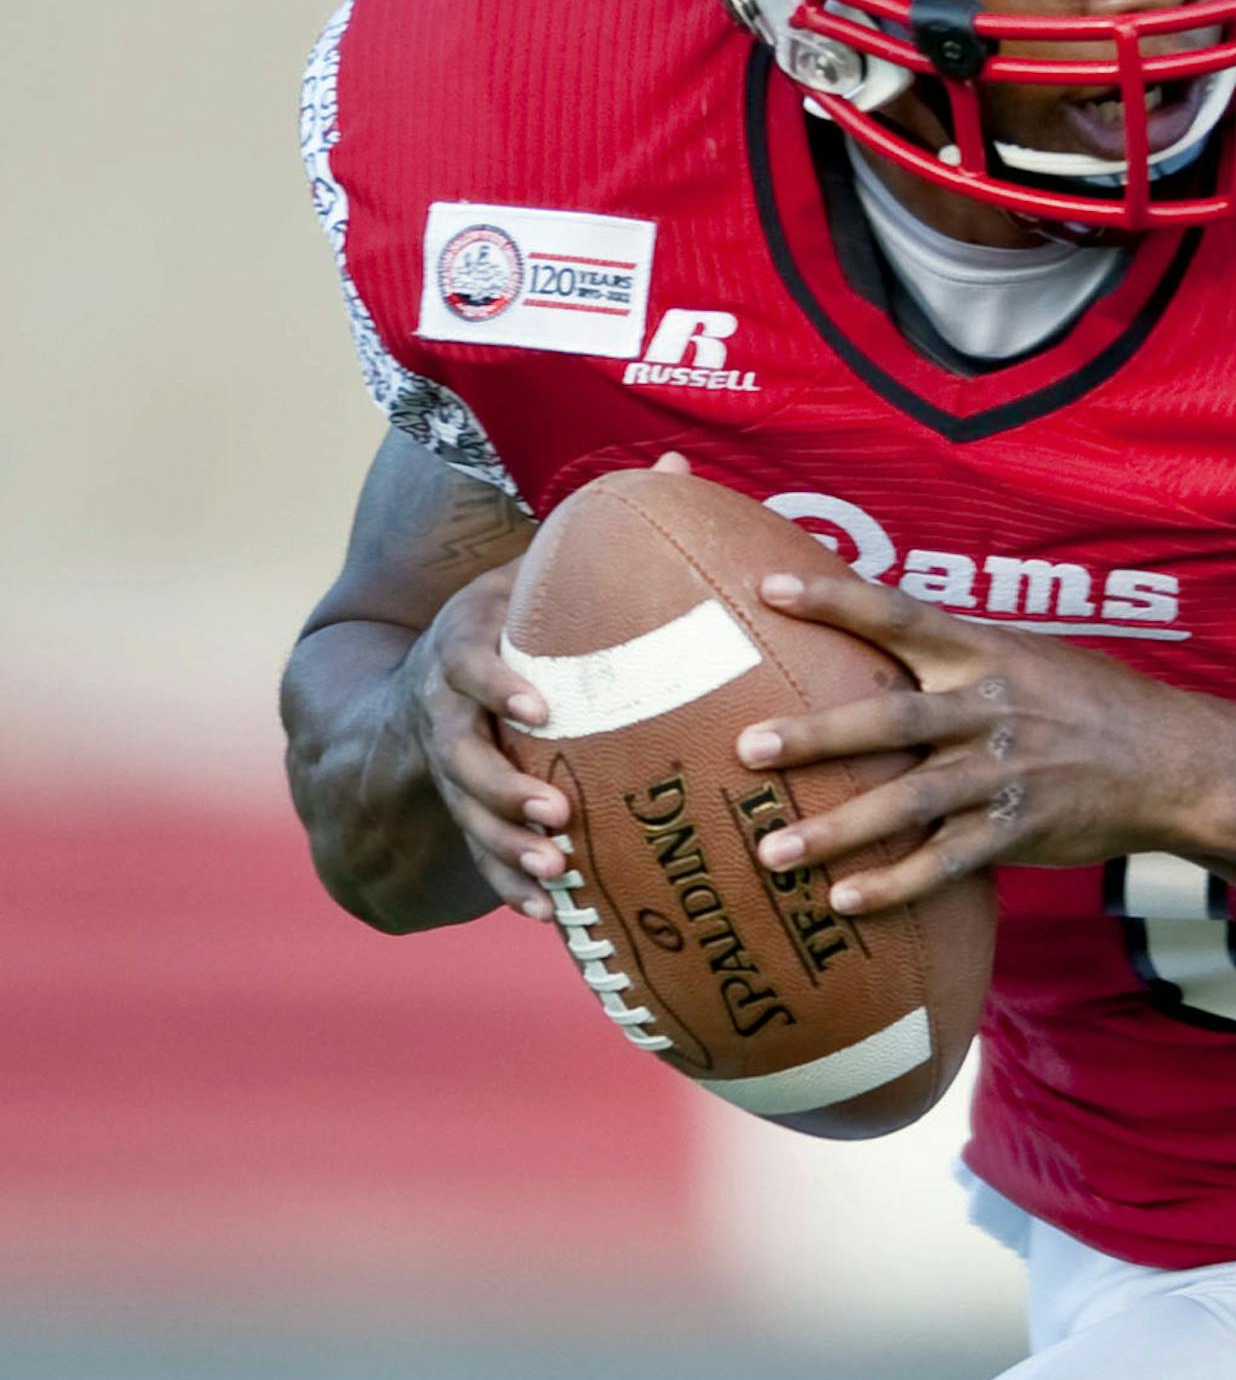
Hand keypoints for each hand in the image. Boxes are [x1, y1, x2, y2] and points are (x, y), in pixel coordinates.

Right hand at [396, 452, 694, 919]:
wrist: (417, 670)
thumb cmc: (509, 612)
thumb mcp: (531, 564)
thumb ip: (592, 527)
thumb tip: (674, 463)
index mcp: (463, 642)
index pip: (470, 662)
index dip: (498, 685)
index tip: (540, 706)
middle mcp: (445, 708)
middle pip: (460, 756)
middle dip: (502, 790)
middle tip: (556, 814)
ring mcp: (448, 763)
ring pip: (467, 813)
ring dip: (505, 847)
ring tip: (554, 873)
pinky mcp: (459, 806)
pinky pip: (476, 856)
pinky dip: (506, 885)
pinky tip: (548, 916)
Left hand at [734, 571, 1208, 915]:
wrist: (1173, 761)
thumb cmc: (1089, 702)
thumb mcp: (1026, 657)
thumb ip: (954, 654)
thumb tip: (873, 638)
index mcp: (983, 653)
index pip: (898, 614)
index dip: (834, 598)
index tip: (767, 588)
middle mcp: (987, 709)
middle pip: (891, 719)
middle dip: (816, 735)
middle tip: (748, 748)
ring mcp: (1002, 774)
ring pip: (910, 802)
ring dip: (837, 829)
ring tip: (772, 853)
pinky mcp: (1017, 831)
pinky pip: (947, 863)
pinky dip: (895, 885)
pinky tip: (844, 902)